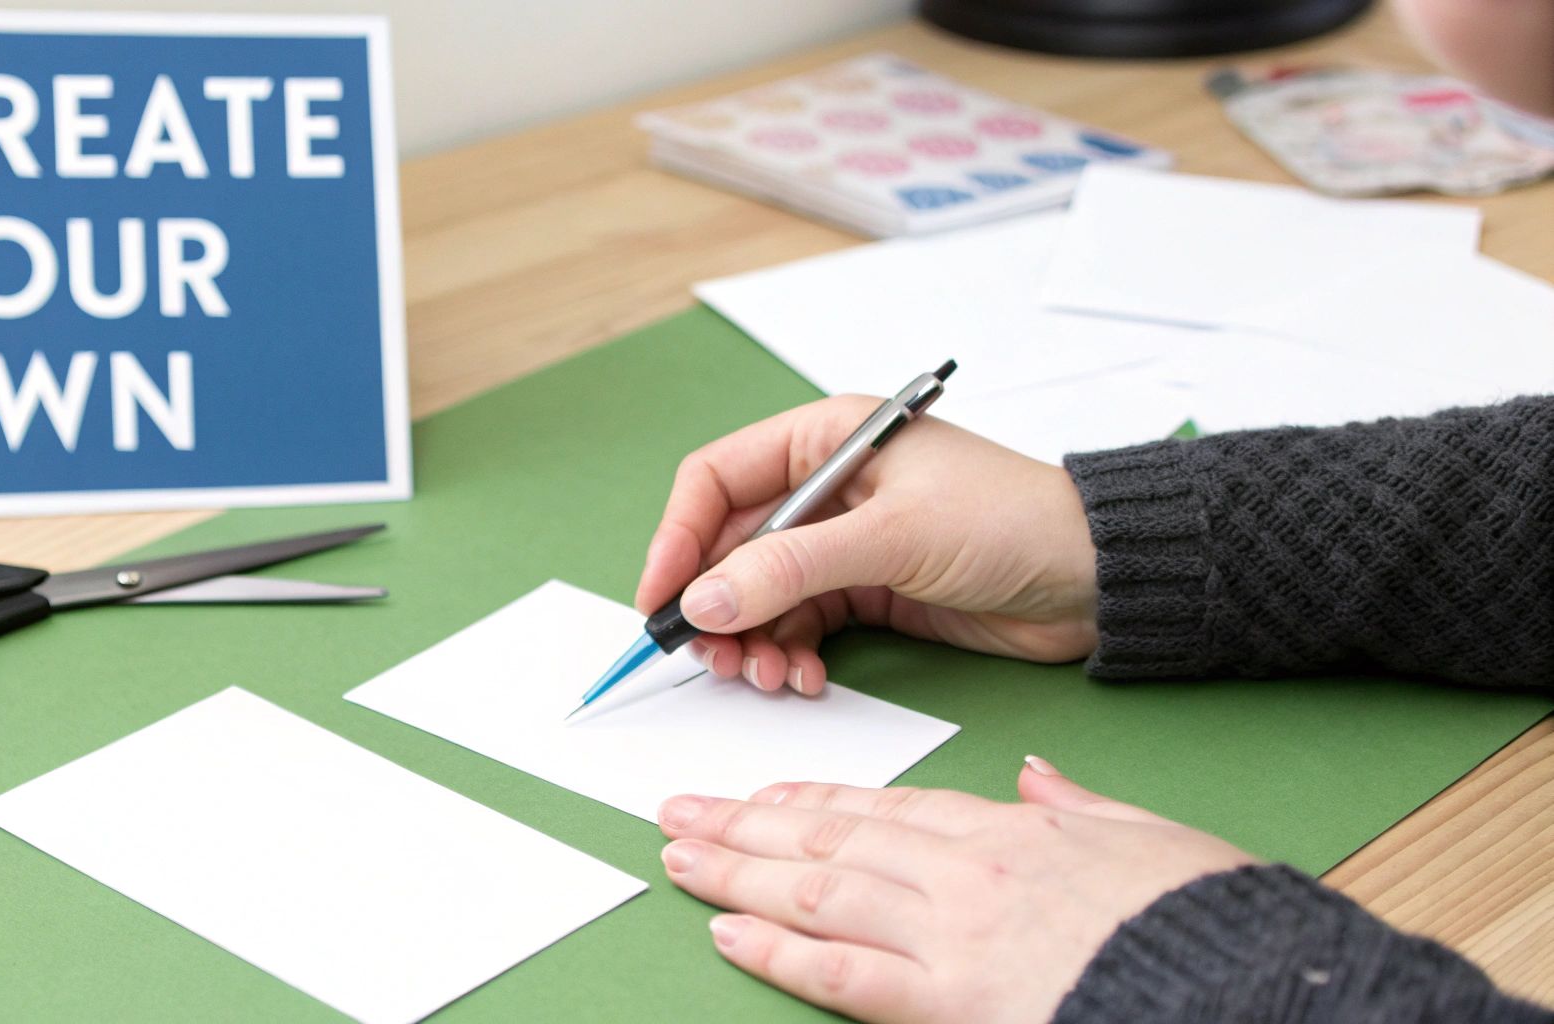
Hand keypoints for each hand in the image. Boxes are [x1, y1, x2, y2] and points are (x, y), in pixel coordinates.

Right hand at [636, 396, 1098, 694]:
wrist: (1096, 579)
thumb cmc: (1010, 522)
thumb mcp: (891, 539)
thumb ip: (791, 569)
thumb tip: (704, 600)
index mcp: (825, 440)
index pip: (717, 480)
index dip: (678, 539)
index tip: (660, 599)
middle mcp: (825, 488)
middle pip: (731, 548)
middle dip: (716, 607)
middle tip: (713, 658)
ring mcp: (844, 544)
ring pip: (761, 596)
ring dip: (753, 641)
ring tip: (769, 677)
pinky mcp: (867, 592)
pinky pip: (799, 626)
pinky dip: (791, 655)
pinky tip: (805, 678)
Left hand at [656, 759, 1257, 1023]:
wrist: (1244, 984)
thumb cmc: (1207, 923)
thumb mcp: (1153, 839)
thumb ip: (1081, 807)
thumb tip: (1041, 777)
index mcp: (1011, 833)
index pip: (887, 809)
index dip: (814, 804)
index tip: (762, 799)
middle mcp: (966, 875)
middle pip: (832, 842)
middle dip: (747, 829)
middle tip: (681, 815)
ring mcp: (952, 938)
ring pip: (818, 894)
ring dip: (739, 876)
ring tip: (680, 859)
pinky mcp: (950, 1003)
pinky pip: (842, 974)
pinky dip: (777, 954)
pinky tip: (728, 935)